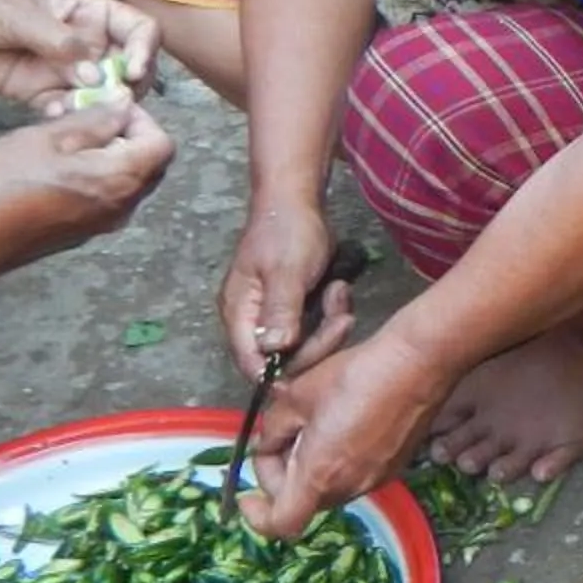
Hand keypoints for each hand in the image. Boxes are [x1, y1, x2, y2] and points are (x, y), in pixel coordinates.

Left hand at [0, 0, 157, 100]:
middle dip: (125, 86)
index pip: (138, 29)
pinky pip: (67, 107)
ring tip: (78, 110)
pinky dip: (67, 115)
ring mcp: (65, 67)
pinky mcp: (41, 90)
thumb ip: (60, 41)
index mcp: (89, 11)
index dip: (144, 50)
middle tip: (112, 102)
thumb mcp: (20, 12)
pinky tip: (54, 114)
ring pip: (101, 92)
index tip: (130, 73)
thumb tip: (95, 75)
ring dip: (98, 105)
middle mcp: (86, 41)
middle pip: (127, 66)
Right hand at [0, 104, 169, 284]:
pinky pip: (107, 198)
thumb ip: (94, 120)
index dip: (142, 120)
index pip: (163, 144)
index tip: (109, 108)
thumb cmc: (3, 183)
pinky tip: (59, 168)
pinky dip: (97, 177)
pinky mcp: (84, 232)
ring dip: (111, 156)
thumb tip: (124, 105)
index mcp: (122, 181)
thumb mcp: (48, 138)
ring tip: (68, 142)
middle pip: (150, 164)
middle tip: (87, 121)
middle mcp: (123, 208)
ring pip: (128, 181)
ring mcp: (104, 224)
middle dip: (128, 137)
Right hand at [219, 203, 355, 383]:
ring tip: (339, 295)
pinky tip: (338, 291)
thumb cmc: (287, 233)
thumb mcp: (287, 271)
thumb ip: (280, 311)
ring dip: (327, 326)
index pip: (250, 362)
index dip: (277, 375)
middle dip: (317, 342)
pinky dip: (329, 314)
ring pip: (302, 343)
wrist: (297, 203)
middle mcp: (252, 320)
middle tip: (343, 318)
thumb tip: (274, 350)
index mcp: (239, 313)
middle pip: (282, 358)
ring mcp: (272, 314)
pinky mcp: (292, 307)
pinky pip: (312, 326)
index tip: (311, 379)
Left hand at [238, 330, 447, 540]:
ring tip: (314, 429)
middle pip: (302, 503)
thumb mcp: (295, 396)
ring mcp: (375, 479)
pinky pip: (354, 477)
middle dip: (282, 478)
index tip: (249, 496)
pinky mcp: (393, 467)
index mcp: (319, 474)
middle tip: (280, 441)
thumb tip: (273, 442)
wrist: (417, 365)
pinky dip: (338, 464)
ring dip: (311, 470)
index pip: (280, 523)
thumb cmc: (356, 376)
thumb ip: (273, 429)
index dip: (257, 517)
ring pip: (328, 490)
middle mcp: (348, 486)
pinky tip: (344, 427)